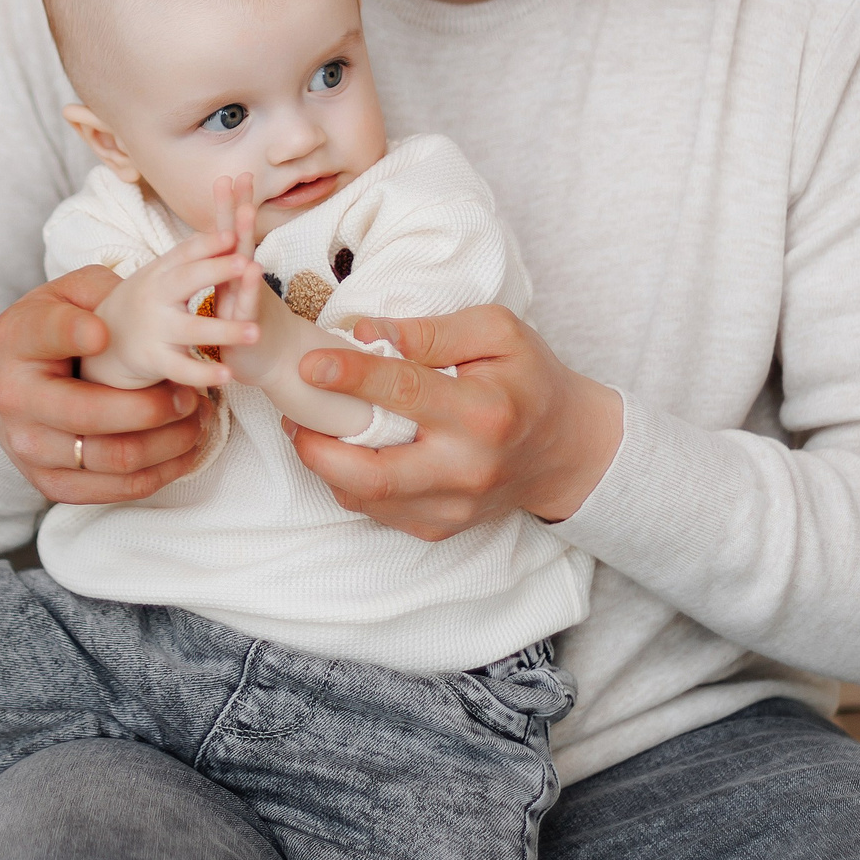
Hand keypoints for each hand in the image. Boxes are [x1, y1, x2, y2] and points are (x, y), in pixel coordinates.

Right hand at [0, 266, 219, 505]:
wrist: (15, 390)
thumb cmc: (53, 333)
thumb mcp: (66, 295)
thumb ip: (99, 289)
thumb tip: (142, 303)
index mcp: (17, 341)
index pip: (46, 333)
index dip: (75, 332)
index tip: (106, 333)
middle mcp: (15, 400)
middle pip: (89, 414)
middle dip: (154, 406)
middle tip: (191, 394)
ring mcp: (32, 450)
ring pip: (116, 458)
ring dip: (171, 440)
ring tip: (198, 417)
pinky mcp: (53, 486)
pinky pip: (120, 488)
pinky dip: (166, 469)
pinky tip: (187, 445)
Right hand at [85, 226, 261, 389]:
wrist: (101, 339)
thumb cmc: (143, 302)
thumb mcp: (159, 275)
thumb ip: (188, 257)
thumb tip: (225, 228)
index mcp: (160, 273)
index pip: (185, 252)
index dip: (208, 243)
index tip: (234, 233)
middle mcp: (155, 297)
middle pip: (185, 281)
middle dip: (214, 270)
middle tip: (246, 262)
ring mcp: (155, 329)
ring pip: (192, 330)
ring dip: (224, 330)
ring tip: (255, 332)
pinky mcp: (154, 359)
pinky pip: (182, 369)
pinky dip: (204, 373)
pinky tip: (228, 374)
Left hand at [206, 175, 286, 388]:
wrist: (277, 366)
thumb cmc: (252, 328)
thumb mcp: (236, 297)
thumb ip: (231, 271)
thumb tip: (225, 242)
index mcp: (233, 276)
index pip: (229, 236)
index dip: (229, 208)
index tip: (228, 175)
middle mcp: (243, 284)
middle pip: (240, 240)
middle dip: (240, 208)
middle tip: (242, 176)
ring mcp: (249, 302)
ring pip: (245, 266)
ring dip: (246, 239)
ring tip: (244, 211)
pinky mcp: (248, 327)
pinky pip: (248, 304)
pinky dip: (249, 286)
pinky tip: (251, 268)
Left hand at [285, 306, 623, 541]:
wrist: (565, 450)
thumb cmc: (529, 380)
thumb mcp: (498, 333)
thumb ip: (432, 332)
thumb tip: (365, 332)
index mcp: (483, 413)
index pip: (405, 393)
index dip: (351, 377)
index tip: (309, 363)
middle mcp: (466, 469)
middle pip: (374, 472)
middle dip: (318, 447)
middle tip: (294, 413)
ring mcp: (453, 507)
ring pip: (367, 498)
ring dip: (325, 465)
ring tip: (308, 428)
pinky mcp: (440, 528)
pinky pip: (377, 511)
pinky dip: (349, 483)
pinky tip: (343, 453)